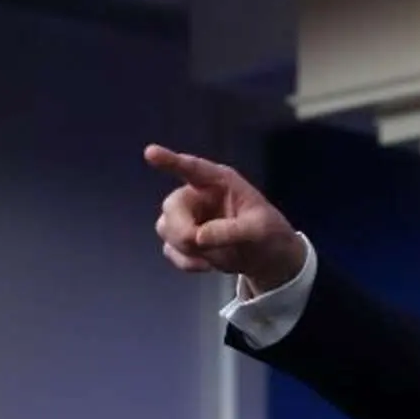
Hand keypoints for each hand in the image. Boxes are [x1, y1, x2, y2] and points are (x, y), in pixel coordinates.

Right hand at [146, 144, 305, 293]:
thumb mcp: (259, 230)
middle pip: (172, 207)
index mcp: (220, 182)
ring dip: (185, 247)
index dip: (171, 160)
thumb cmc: (268, 232)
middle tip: (198, 244)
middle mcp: (199, 195)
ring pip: (165, 228)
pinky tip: (208, 265)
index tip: (151, 153)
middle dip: (181, 230)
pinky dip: (186, 262)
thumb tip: (198, 237)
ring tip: (214, 256)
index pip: (193, 169)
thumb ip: (231, 231)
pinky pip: (170, 250)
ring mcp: (188, 218)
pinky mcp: (183, 241)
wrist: (268, 259)